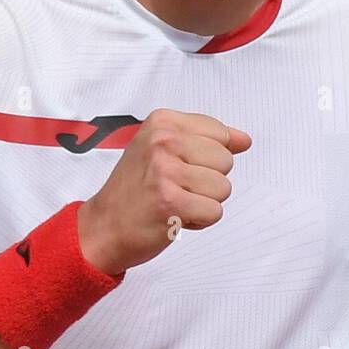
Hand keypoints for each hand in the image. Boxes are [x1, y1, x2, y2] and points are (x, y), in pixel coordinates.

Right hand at [77, 108, 250, 274]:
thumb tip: (244, 140)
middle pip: (226, 161)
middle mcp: (163, 141)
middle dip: (207, 180)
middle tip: (174, 187)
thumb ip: (207, 140)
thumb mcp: (164, 150)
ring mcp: (165, 171)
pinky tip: (174, 216)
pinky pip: (215, 212)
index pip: (220, 133)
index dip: (207, 158)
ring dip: (203, 202)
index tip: (178, 166)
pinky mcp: (171, 202)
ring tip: (175, 201)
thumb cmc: (135, 189)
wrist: (103, 226)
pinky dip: (199, 221)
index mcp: (162, 121)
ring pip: (224, 188)